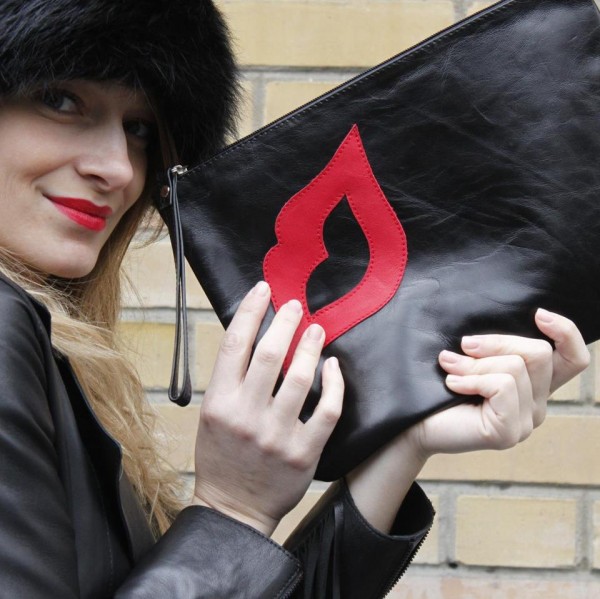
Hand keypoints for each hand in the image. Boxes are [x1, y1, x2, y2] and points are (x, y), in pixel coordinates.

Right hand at [192, 282, 343, 535]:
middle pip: (270, 354)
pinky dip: (333, 384)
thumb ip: (231, 379)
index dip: (251, 311)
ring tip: (316, 329)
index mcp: (219, 403)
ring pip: (301, 377)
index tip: (263, 290)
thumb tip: (254, 336)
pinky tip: (332, 366)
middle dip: (285, 322)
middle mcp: (246, 416)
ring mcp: (277, 435)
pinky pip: (327, 410)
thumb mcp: (213, 415)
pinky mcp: (304, 453)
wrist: (233, 510)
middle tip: (296, 306)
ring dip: (311, 346)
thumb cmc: (221, 456)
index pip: (235, 344)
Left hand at [347, 308, 588, 532]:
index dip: (567, 332)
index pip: (574, 360)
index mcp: (533, 385)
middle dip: (497, 341)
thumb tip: (506, 325)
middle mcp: (536, 405)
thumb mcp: (472, 356)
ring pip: (516, 367)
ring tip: (450, 369)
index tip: (538, 314)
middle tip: (464, 345)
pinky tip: (452, 385)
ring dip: (475, 363)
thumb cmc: (438, 387)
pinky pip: (501, 386)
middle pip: (539, 353)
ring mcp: (525, 423)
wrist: (411, 422)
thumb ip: (494, 346)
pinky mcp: (507, 432)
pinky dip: (472, 379)